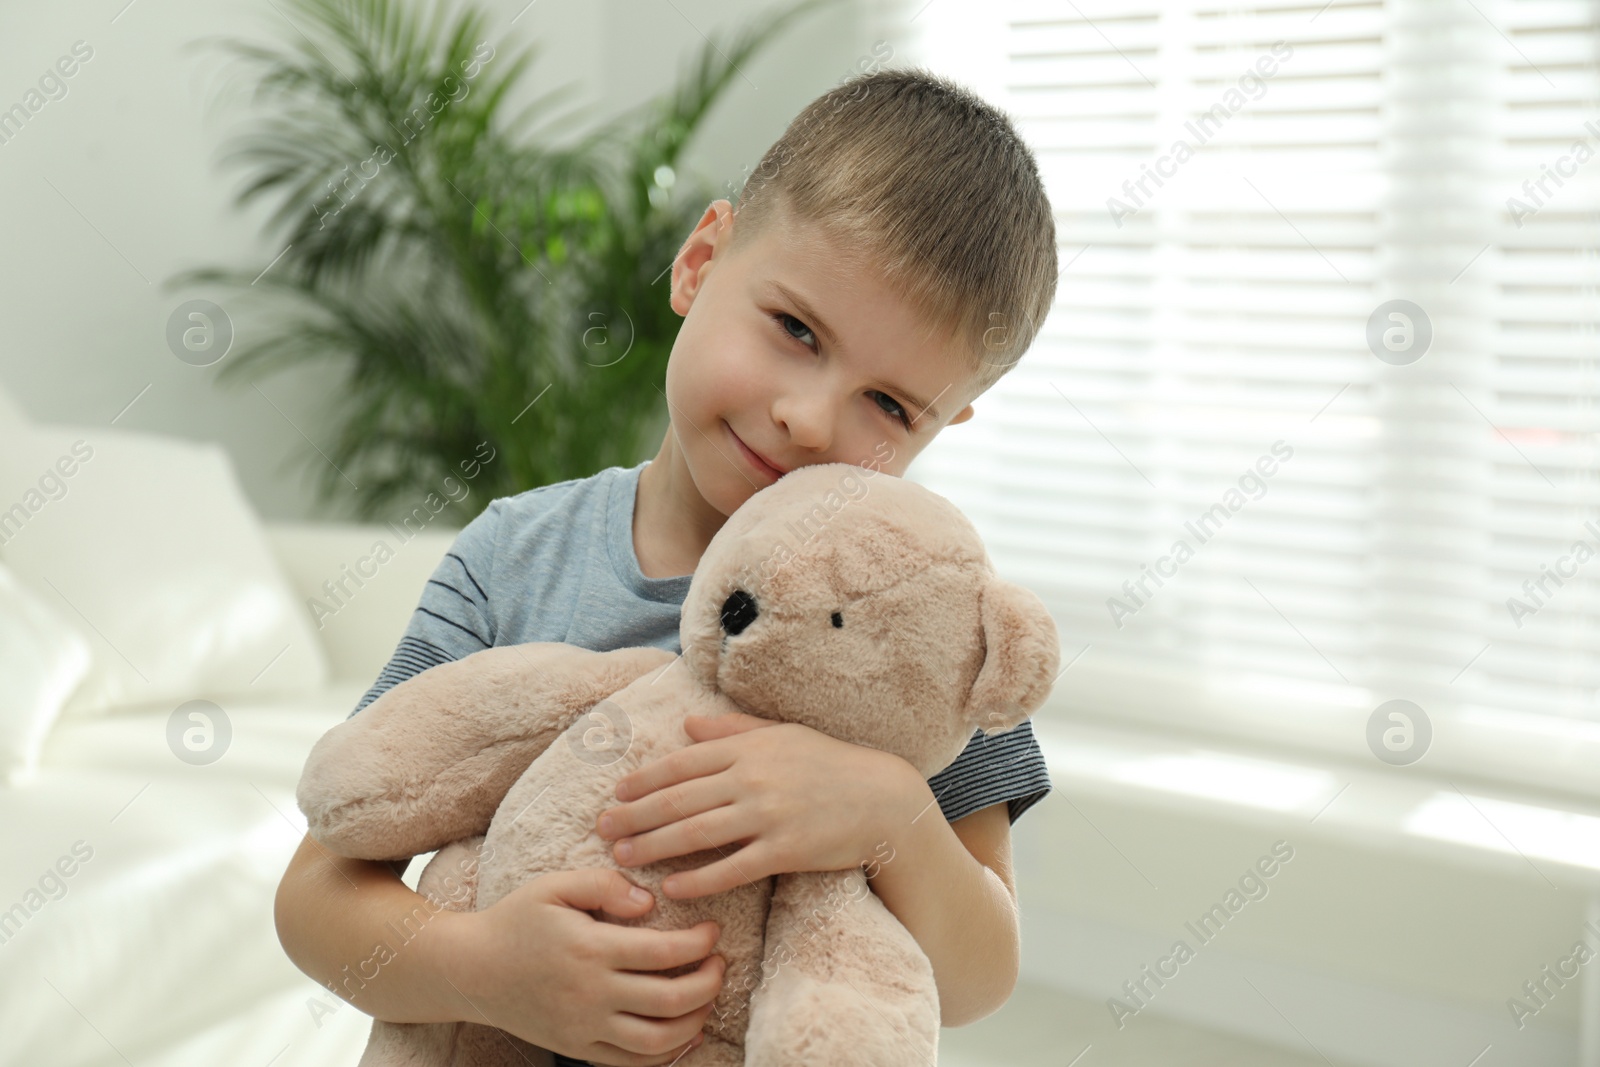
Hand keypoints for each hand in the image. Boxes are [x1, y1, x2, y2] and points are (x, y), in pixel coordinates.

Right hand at [444, 868, 723, 1065]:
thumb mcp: (555, 886)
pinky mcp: (576, 1047)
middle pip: (671, 1000)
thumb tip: (649, 903)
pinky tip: (684, 1031)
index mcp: (590, 948)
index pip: (664, 953)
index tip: (712, 931)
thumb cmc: (517, 920)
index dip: (700, 944)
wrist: (470, 969)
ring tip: (707, 997)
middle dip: (709, 983)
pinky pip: (631, 1062)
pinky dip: (666, 1053)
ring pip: (657, 1040)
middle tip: (720, 964)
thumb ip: (605, 885)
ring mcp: (584, 1026)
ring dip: (695, 1020)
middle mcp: (590, 993)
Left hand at [595, 712, 922, 898]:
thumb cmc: (830, 763)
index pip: (681, 763)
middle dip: (634, 815)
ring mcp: (768, 815)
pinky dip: (698, 879)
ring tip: (623, 857)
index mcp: (748, 748)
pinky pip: (731, 867)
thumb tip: (687, 725)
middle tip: (601, 829)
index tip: (616, 794)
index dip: (643, 780)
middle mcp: (752, 778)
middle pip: (678, 799)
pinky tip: (672, 888)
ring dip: (653, 846)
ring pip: (696, 833)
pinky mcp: (785, 850)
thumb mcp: (781, 734)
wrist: (882, 798)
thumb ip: (732, 730)